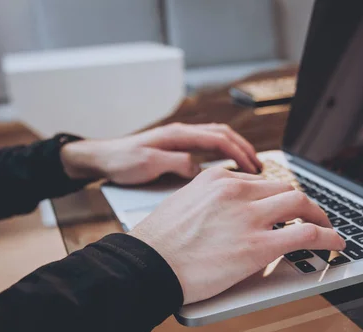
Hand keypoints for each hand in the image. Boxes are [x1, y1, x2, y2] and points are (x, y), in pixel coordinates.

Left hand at [60, 123, 261, 184]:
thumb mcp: (148, 165)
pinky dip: (223, 152)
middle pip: (223, 134)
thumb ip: (175, 164)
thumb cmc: (121, 161)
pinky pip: (207, 145)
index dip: (239, 153)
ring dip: (235, 149)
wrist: (102, 159)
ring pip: (216, 138)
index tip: (253, 168)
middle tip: (259, 166)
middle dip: (244, 149)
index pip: (218, 139)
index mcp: (178, 135)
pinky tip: (226, 165)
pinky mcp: (176, 147)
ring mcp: (179, 139)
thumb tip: (198, 168)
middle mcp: (181, 133)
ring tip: (249, 165)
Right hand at [129, 168, 344, 304]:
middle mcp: (236, 191)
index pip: (260, 181)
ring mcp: (249, 216)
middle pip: (284, 188)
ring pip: (300, 203)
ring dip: (319, 216)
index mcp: (217, 179)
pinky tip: (334, 243)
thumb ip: (211, 201)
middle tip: (311, 215)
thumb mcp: (183, 204)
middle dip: (302, 203)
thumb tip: (229, 213)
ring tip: (326, 228)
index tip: (284, 206)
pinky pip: (306, 234)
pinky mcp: (259, 246)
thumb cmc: (158, 242)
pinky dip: (327, 237)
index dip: (277, 196)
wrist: (147, 265)